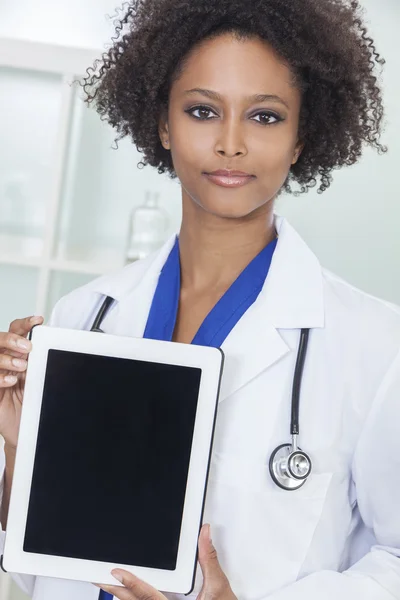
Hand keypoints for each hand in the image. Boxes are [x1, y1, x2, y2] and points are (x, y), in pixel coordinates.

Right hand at [0, 316, 43, 447]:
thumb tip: (59, 346)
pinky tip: (11, 380)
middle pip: (0, 340)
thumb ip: (45, 362)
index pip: (16, 331)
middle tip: (27, 346)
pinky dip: (1, 377)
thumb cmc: (35, 403)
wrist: (27, 429)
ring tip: (22, 366)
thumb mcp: (43, 379)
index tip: (37, 321)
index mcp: (18, 355)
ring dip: (8, 358)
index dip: (25, 324)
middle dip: (13, 339)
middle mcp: (6, 362)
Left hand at [96, 523, 236, 599]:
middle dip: (115, 590)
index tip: (116, 571)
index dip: (130, 583)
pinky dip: (134, 599)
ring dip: (122, 596)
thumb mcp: (219, 588)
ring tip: (108, 581)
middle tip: (98, 576)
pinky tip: (127, 593)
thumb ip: (209, 559)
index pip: (147, 596)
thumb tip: (203, 533)